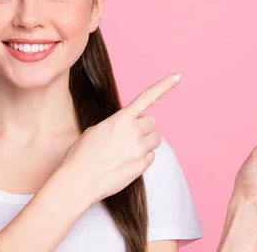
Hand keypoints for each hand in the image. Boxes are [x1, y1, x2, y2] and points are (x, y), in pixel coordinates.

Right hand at [61, 73, 181, 202]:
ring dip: (145, 142)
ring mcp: (140, 149)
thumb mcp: (96, 130)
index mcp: (121, 118)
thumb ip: (116, 124)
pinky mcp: (142, 166)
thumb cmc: (82, 154)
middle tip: (127, 137)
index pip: (146, 98)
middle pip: (152, 122)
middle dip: (143, 128)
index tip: (178, 76)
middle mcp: (134, 131)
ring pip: (155, 140)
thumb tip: (126, 130)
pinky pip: (151, 157)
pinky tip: (125, 163)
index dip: (164, 86)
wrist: (79, 180)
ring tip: (126, 151)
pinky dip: (142, 159)